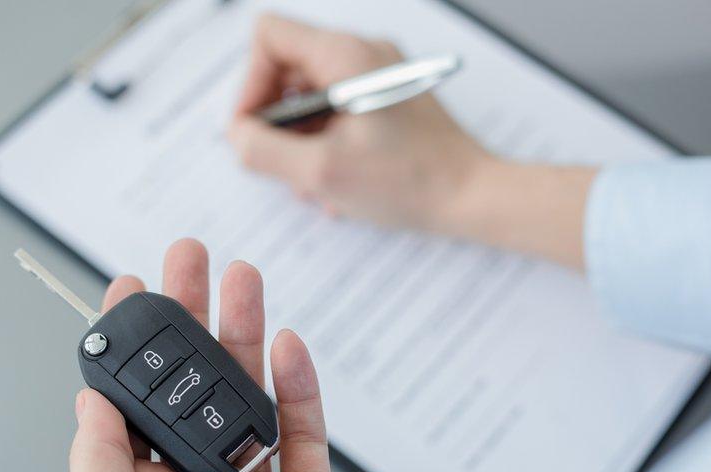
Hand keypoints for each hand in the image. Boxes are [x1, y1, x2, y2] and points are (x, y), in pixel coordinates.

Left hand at [62, 239, 353, 471]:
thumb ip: (96, 460)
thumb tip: (88, 398)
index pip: (133, 400)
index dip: (131, 342)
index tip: (128, 286)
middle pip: (193, 382)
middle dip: (191, 316)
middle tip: (190, 257)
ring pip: (250, 394)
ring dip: (246, 332)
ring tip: (242, 275)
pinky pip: (305, 433)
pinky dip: (299, 385)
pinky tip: (287, 344)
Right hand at [229, 14, 485, 232]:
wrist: (473, 196)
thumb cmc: (410, 182)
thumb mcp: (321, 172)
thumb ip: (263, 150)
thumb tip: (237, 136)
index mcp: (345, 55)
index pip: (269, 37)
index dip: (249, 84)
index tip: (254, 130)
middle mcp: (362, 53)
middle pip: (286, 68)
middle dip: (276, 120)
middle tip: (282, 164)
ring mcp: (377, 74)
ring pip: (310, 94)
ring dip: (300, 138)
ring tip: (313, 182)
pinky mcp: (387, 98)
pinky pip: (336, 110)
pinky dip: (325, 142)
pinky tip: (336, 180)